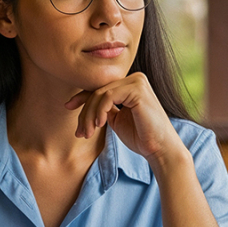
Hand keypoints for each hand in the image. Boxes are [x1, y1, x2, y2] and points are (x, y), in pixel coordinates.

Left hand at [64, 72, 184, 165]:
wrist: (160, 148)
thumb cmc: (141, 136)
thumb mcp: (117, 119)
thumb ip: (105, 108)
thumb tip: (84, 103)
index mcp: (131, 84)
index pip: (101, 87)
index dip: (82, 97)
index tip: (67, 107)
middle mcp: (135, 78)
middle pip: (98, 90)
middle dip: (84, 112)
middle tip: (79, 132)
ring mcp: (137, 81)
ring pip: (100, 94)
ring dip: (89, 115)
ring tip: (87, 133)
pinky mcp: (137, 89)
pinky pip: (108, 96)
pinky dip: (99, 111)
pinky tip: (99, 125)